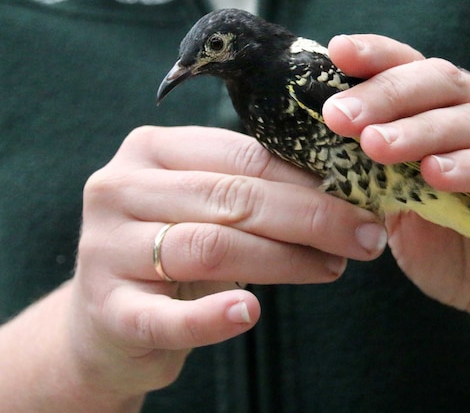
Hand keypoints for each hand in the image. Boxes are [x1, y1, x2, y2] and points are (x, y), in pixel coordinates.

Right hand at [69, 126, 384, 399]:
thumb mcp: (205, 207)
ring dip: (283, 261)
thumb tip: (345, 188)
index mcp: (150, 149)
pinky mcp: (106, 309)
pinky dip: (210, 318)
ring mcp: (105, 249)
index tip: (360, 199)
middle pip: (232, 197)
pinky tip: (249, 315)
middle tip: (364, 238)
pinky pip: (165, 316)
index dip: (307, 179)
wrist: (106, 320)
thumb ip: (254, 189)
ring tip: (332, 268)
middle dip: (310, 218)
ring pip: (209, 247)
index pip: (242, 155)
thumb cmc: (173, 249)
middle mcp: (119, 188)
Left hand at [322, 34, 469, 349]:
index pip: (415, 70)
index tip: (336, 51)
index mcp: (449, 119)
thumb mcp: (399, 213)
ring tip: (376, 145)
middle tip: (339, 115)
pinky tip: (436, 174)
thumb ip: (370, 180)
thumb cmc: (455, 247)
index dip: (379, 55)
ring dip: (421, 129)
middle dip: (387, 93)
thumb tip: (316, 151)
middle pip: (443, 83)